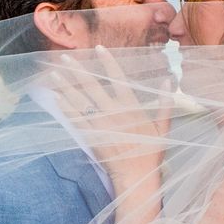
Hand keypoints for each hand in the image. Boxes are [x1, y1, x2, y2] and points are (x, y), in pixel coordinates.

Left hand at [52, 45, 173, 191]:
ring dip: (66, 86)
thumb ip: (164, 103)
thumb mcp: (163, 127)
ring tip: (55, 74)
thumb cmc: (150, 152)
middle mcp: (113, 111)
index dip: (107, 62)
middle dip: (78, 70)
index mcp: (130, 106)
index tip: (98, 48)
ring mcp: (99, 123)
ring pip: (80, 100)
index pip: (117, 78)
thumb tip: (168, 80)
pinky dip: (65, 107)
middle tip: (66, 57)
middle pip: (92, 86)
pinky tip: (57, 98)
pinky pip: (75, 118)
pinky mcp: (90, 136)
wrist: (136, 175)